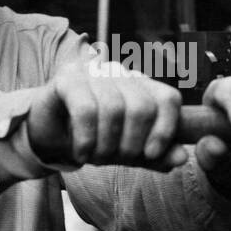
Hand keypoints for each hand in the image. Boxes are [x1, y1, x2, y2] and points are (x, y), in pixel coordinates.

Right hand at [28, 61, 187, 169]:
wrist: (48, 136)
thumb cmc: (94, 139)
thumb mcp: (128, 152)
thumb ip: (155, 156)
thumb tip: (182, 158)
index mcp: (141, 86)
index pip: (168, 98)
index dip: (165, 129)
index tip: (150, 154)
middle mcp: (119, 73)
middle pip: (142, 106)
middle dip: (130, 144)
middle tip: (114, 158)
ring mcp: (93, 72)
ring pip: (114, 109)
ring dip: (105, 145)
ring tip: (94, 157)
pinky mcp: (67, 79)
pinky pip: (85, 109)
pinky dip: (86, 140)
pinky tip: (81, 153)